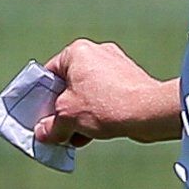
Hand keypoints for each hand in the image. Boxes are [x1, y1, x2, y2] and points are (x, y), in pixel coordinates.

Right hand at [40, 39, 179, 147]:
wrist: (150, 112)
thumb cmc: (105, 105)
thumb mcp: (67, 118)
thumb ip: (50, 126)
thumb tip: (43, 133)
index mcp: (77, 52)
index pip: (49, 74)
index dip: (40, 98)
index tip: (39, 116)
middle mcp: (97, 53)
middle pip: (68, 85)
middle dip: (61, 110)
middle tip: (56, 129)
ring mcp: (116, 65)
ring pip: (87, 93)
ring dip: (78, 116)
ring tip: (75, 136)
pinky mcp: (130, 80)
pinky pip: (104, 98)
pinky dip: (96, 114)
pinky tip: (92, 134)